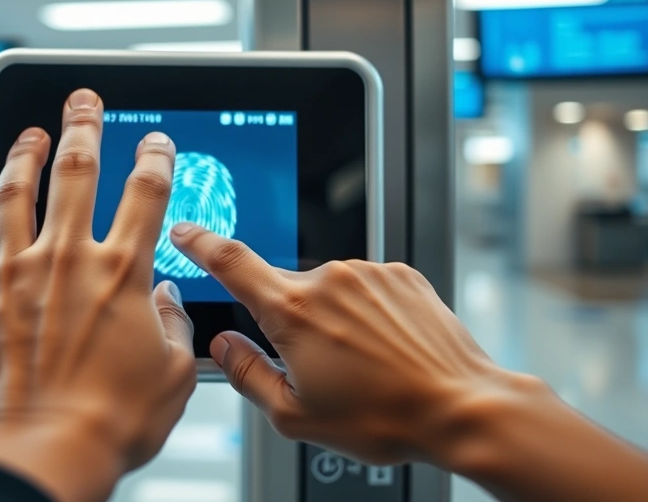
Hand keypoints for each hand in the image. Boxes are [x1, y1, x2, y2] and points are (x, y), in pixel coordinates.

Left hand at [0, 89, 196, 501]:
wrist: (37, 453)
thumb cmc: (107, 424)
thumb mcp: (171, 378)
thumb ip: (175, 329)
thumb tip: (169, 303)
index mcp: (117, 275)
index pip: (144, 195)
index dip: (154, 159)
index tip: (155, 141)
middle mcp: (62, 262)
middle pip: (74, 172)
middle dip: (82, 127)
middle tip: (82, 101)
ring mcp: (8, 277)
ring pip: (11, 196)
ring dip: (19, 158)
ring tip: (25, 135)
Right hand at [170, 223, 509, 464]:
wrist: (461, 406)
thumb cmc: (384, 417)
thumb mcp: (296, 415)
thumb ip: (247, 374)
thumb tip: (223, 346)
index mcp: (293, 312)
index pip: (233, 262)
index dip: (202, 243)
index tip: (186, 230)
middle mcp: (329, 281)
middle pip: (286, 290)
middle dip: (293, 324)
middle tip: (322, 368)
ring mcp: (368, 273)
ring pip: (329, 291)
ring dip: (333, 320)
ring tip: (365, 364)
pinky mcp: (400, 274)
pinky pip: (365, 287)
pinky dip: (366, 313)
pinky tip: (385, 348)